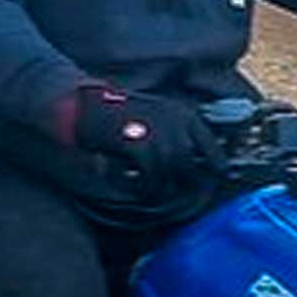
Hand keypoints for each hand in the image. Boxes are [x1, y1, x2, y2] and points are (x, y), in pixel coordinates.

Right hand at [65, 83, 219, 190]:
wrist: (82, 106)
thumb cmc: (120, 116)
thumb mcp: (157, 119)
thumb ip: (177, 140)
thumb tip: (195, 172)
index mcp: (184, 114)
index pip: (213, 149)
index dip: (215, 169)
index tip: (213, 181)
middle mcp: (175, 121)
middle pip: (190, 168)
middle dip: (180, 184)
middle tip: (165, 191)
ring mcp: (157, 132)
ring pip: (169, 175)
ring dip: (155, 187)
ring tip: (142, 188)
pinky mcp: (138, 144)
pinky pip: (149, 178)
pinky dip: (140, 187)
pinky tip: (129, 184)